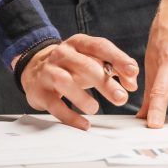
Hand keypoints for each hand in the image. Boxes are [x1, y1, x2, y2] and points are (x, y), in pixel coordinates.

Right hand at [19, 35, 137, 129]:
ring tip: (96, 109)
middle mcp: (63, 54)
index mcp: (79, 43)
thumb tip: (132, 83)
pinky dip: (70, 116)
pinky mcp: (40, 91)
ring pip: (64, 81)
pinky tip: (83, 124)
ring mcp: (49, 71)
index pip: (100, 46)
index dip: (117, 58)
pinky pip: (54, 105)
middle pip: (85, 65)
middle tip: (121, 98)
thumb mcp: (92, 61)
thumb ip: (115, 69)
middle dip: (104, 82)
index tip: (132, 72)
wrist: (34, 68)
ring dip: (82, 97)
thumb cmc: (71, 66)